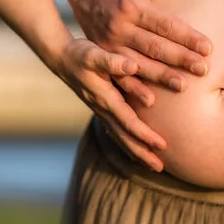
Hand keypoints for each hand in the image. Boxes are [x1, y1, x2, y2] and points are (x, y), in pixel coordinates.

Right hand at [55, 38, 166, 170]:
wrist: (60, 58)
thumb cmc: (79, 54)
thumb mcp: (94, 54)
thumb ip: (112, 61)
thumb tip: (132, 66)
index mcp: (105, 98)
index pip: (128, 122)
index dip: (145, 135)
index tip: (163, 145)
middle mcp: (103, 109)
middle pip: (124, 137)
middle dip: (142, 153)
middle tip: (160, 168)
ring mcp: (101, 111)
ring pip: (120, 136)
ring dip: (136, 151)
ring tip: (153, 165)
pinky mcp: (101, 107)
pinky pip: (116, 130)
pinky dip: (127, 142)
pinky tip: (135, 149)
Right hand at [66, 0, 212, 105]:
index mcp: (132, 5)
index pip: (165, 24)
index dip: (187, 36)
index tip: (208, 47)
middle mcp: (119, 27)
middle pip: (155, 47)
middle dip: (180, 59)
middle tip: (203, 69)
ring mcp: (109, 44)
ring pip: (139, 64)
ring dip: (162, 76)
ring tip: (184, 86)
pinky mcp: (104, 55)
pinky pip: (120, 76)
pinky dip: (135, 89)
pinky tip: (151, 101)